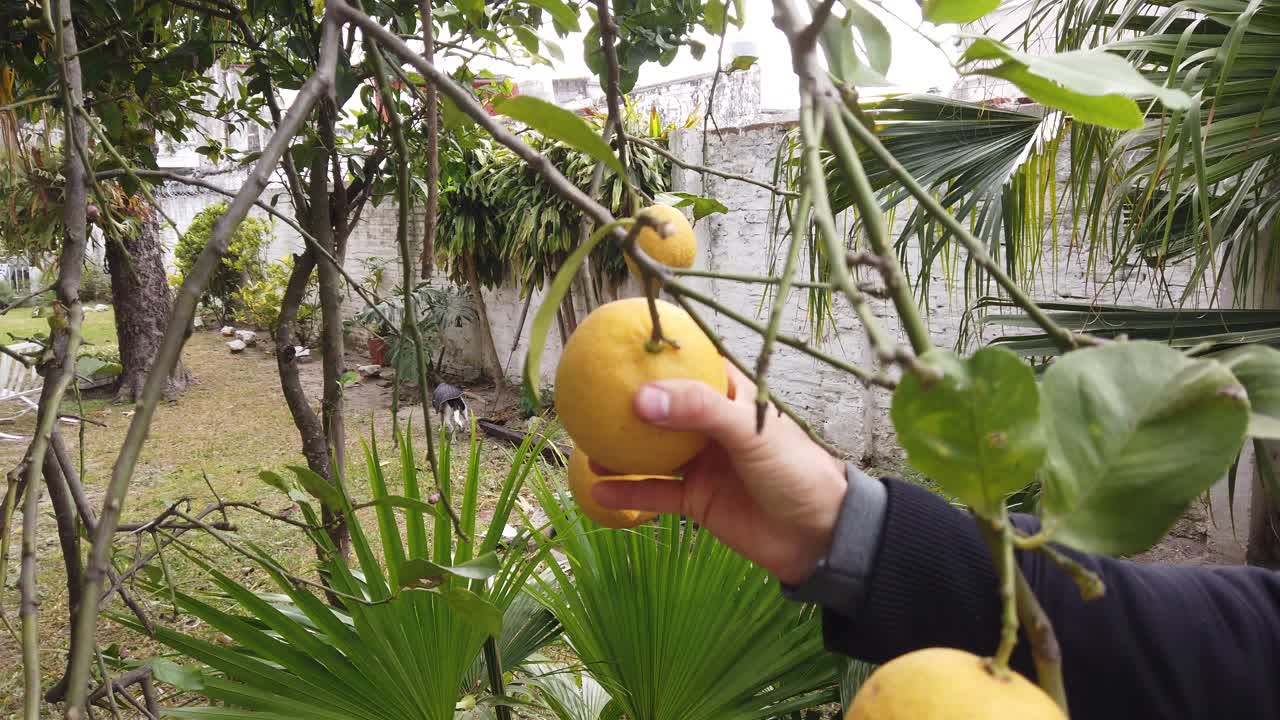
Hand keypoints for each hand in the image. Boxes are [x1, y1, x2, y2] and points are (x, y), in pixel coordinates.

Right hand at [592, 362, 847, 585]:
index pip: (693, 363)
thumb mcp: (751, 430)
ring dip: (620, 450)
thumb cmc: (796, 470)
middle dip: (628, 403)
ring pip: (652, 452)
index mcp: (732, 395)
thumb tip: (640, 398)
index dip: (662, 351)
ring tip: (584, 443)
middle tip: (588, 394)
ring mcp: (703, 462)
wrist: (818, 537)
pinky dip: (628, 492)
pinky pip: (655, 492)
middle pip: (664, 408)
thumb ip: (698, 410)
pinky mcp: (697, 500)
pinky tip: (598, 489)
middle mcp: (712, 425)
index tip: (622, 338)